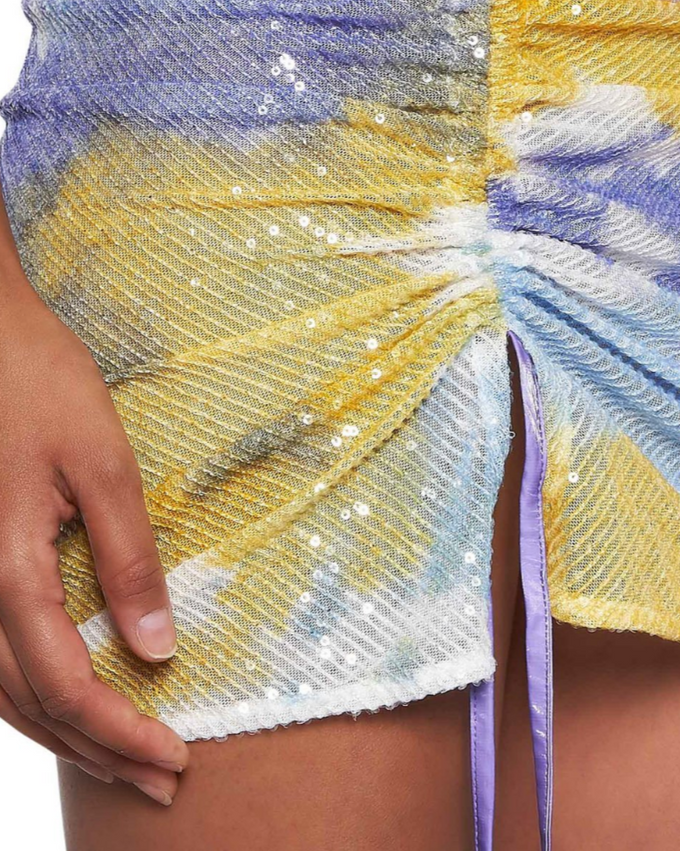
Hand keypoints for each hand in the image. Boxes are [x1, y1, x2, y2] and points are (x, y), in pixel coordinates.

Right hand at [0, 281, 188, 804]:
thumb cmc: (41, 385)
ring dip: (64, 734)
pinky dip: (34, 695)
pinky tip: (70, 704)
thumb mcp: (101, 461)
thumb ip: (127, 554)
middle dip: (97, 750)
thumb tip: (157, 645)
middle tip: (161, 781)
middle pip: (29, 703)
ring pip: (2, 691)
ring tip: (123, 761)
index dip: (118, 730)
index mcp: (4, 566)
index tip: (175, 758)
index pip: (63, 681)